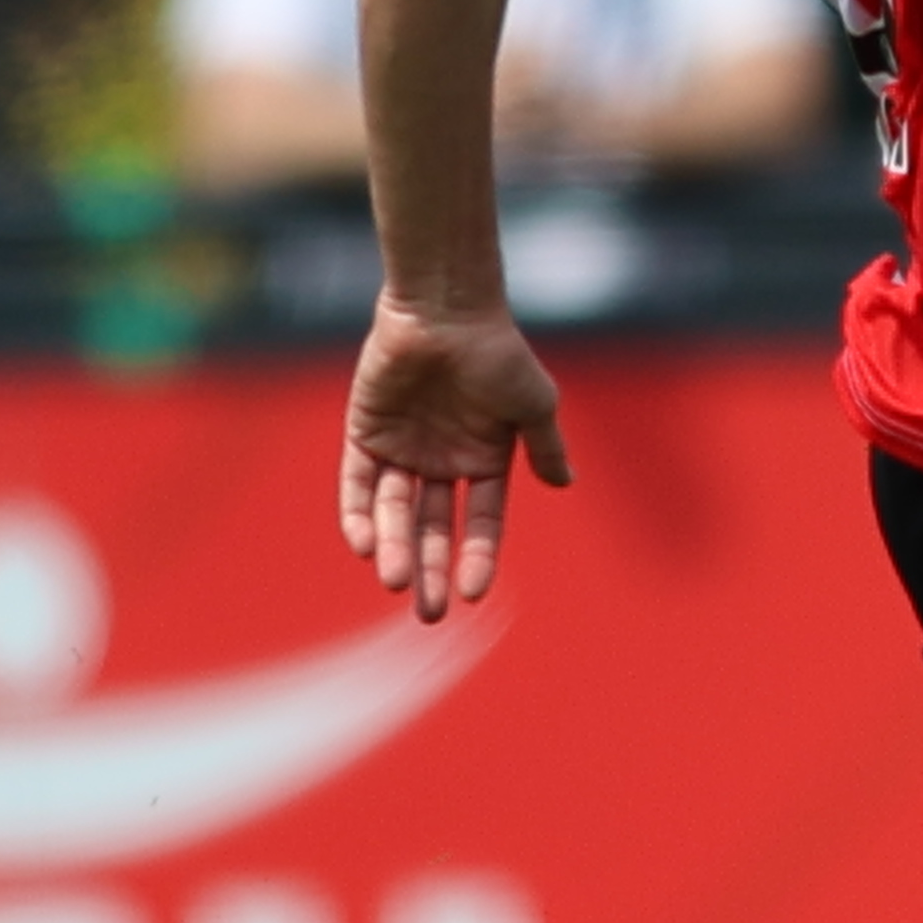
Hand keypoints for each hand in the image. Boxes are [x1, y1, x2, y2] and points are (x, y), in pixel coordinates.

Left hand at [339, 293, 572, 621]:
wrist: (446, 311)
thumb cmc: (497, 354)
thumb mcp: (532, 405)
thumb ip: (545, 447)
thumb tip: (565, 483)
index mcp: (483, 461)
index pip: (479, 523)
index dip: (476, 558)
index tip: (472, 594)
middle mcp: (440, 462)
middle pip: (433, 528)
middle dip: (431, 570)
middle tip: (428, 612)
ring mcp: (401, 450)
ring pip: (395, 512)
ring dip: (395, 548)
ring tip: (397, 580)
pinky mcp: (365, 432)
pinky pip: (357, 483)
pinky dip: (358, 513)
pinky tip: (363, 545)